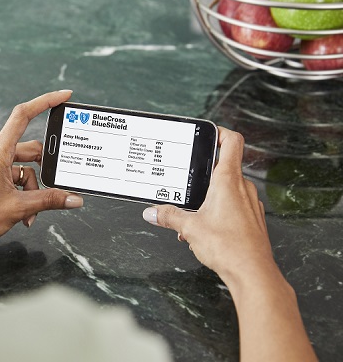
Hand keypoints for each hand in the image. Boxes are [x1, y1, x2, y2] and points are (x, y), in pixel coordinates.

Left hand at [0, 90, 83, 248]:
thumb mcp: (18, 208)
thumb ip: (49, 201)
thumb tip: (73, 199)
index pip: (23, 116)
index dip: (45, 102)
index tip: (64, 96)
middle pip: (30, 152)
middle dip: (44, 175)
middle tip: (54, 192)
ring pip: (24, 170)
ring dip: (33, 191)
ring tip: (30, 214)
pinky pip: (14, 179)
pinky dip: (23, 195)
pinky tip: (23, 215)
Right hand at [142, 127, 274, 284]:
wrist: (253, 273)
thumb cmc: (229, 247)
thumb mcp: (190, 228)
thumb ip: (168, 216)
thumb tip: (152, 212)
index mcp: (228, 181)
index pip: (231, 142)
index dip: (220, 132)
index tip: (207, 133)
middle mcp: (243, 188)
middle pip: (226, 165)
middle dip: (205, 172)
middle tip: (189, 178)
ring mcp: (251, 203)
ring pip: (230, 188)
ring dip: (212, 194)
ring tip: (194, 210)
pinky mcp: (253, 218)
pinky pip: (235, 205)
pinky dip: (220, 209)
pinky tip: (205, 227)